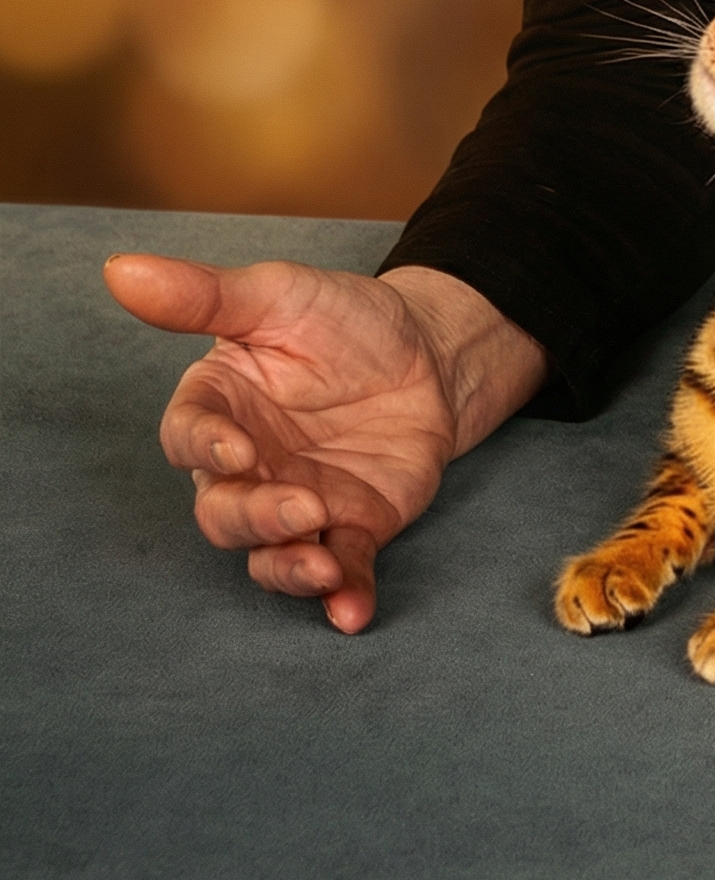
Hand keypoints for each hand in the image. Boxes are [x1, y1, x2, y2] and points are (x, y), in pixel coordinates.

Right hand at [103, 254, 546, 632]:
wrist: (429, 350)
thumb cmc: (341, 319)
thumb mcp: (276, 294)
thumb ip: (201, 295)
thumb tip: (121, 269)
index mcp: (221, 408)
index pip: (188, 439)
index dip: (205, 448)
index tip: (235, 448)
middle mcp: (249, 466)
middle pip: (223, 512)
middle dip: (253, 518)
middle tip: (298, 506)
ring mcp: (298, 503)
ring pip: (269, 554)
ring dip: (288, 568)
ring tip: (321, 565)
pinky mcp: (351, 528)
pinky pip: (340, 571)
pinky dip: (344, 594)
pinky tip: (353, 609)